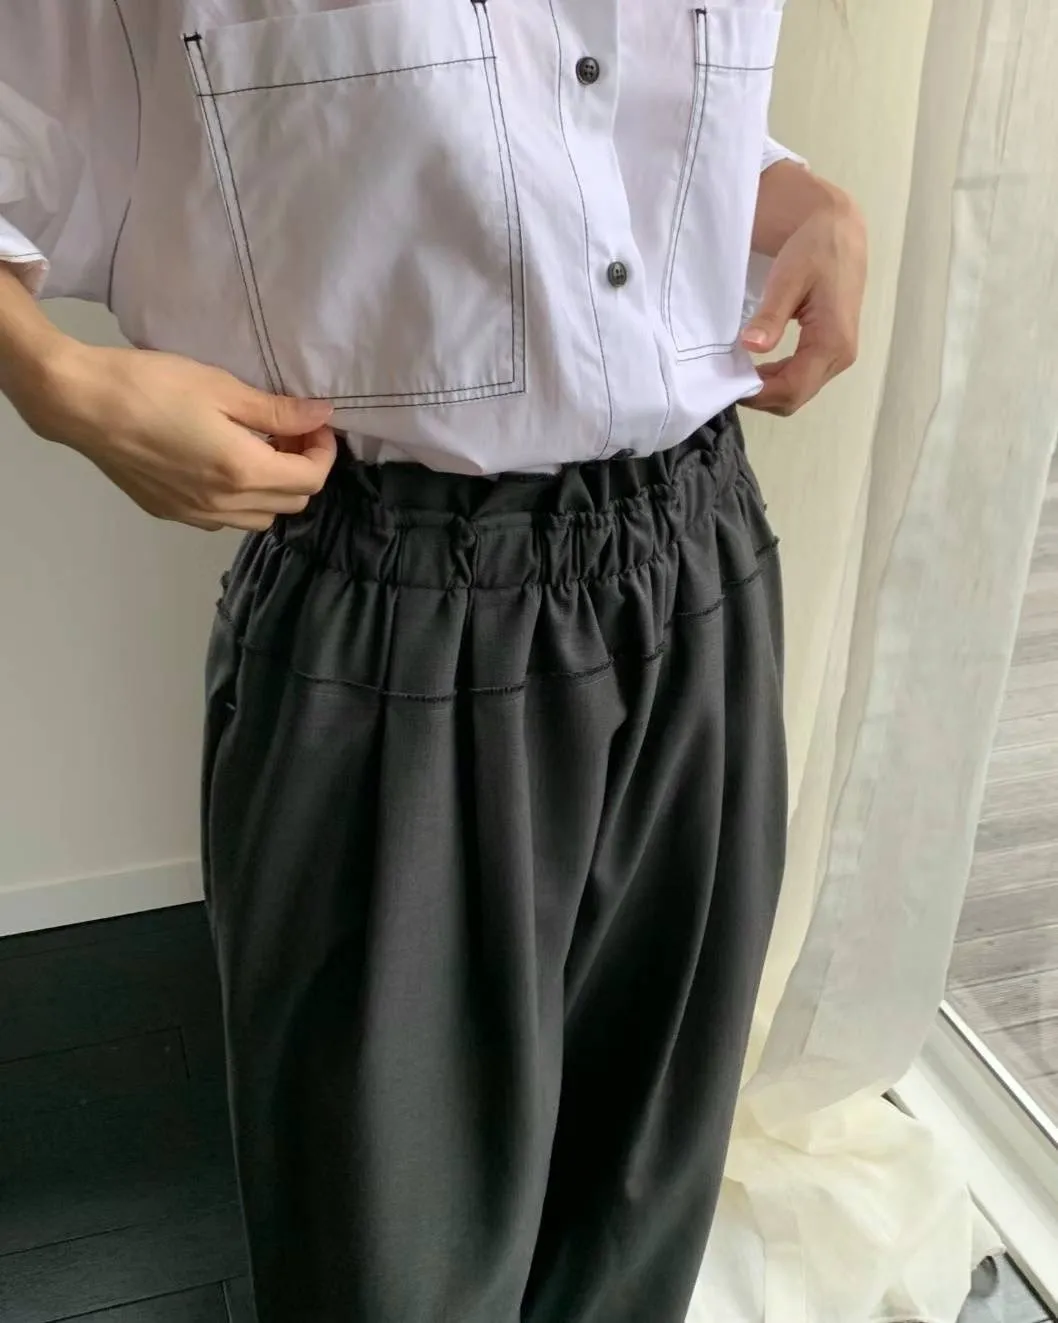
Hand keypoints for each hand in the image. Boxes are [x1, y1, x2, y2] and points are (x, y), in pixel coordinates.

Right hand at [19, 341, 335, 530]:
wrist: (82, 404)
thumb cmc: (154, 386)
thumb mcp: (222, 388)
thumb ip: (277, 411)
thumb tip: (321, 416)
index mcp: (243, 472)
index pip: (311, 480)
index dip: (324, 451)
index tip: (314, 423)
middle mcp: (225, 506)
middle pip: (292, 503)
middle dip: (302, 469)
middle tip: (287, 432)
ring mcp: (196, 516)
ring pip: (260, 518)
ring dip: (273, 488)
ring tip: (256, 448)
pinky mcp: (172, 514)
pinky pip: (225, 519)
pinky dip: (240, 498)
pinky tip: (222, 463)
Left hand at [740, 188, 866, 415]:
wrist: (838, 231)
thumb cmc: (814, 249)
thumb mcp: (788, 278)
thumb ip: (772, 315)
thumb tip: (752, 347)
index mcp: (833, 342)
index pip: (792, 388)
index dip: (758, 394)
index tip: (727, 385)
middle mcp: (840, 356)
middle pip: (796, 397)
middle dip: (761, 396)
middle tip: (727, 381)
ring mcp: (838, 356)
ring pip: (799, 392)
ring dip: (768, 391)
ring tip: (738, 374)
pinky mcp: (832, 351)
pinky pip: (802, 379)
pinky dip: (778, 380)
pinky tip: (757, 367)